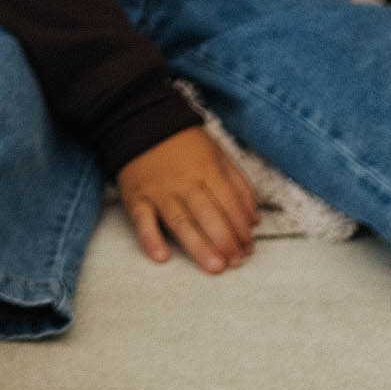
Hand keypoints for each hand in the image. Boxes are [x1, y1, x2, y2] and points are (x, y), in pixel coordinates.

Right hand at [116, 123, 261, 272]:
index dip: (241, 227)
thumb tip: (254, 219)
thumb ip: (239, 184)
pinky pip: (142, 220)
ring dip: (199, 246)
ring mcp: (159, 191)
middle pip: (208, 215)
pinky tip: (162, 257)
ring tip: (216, 267)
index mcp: (207, 169)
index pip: (229, 203)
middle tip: (236, 263)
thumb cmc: (185, 144)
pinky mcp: (136, 197)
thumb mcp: (218, 153)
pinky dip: (150, 238)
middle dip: (226, 241)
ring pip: (181, 222)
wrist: (140, 122)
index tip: (249, 247)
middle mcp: (184, 182)